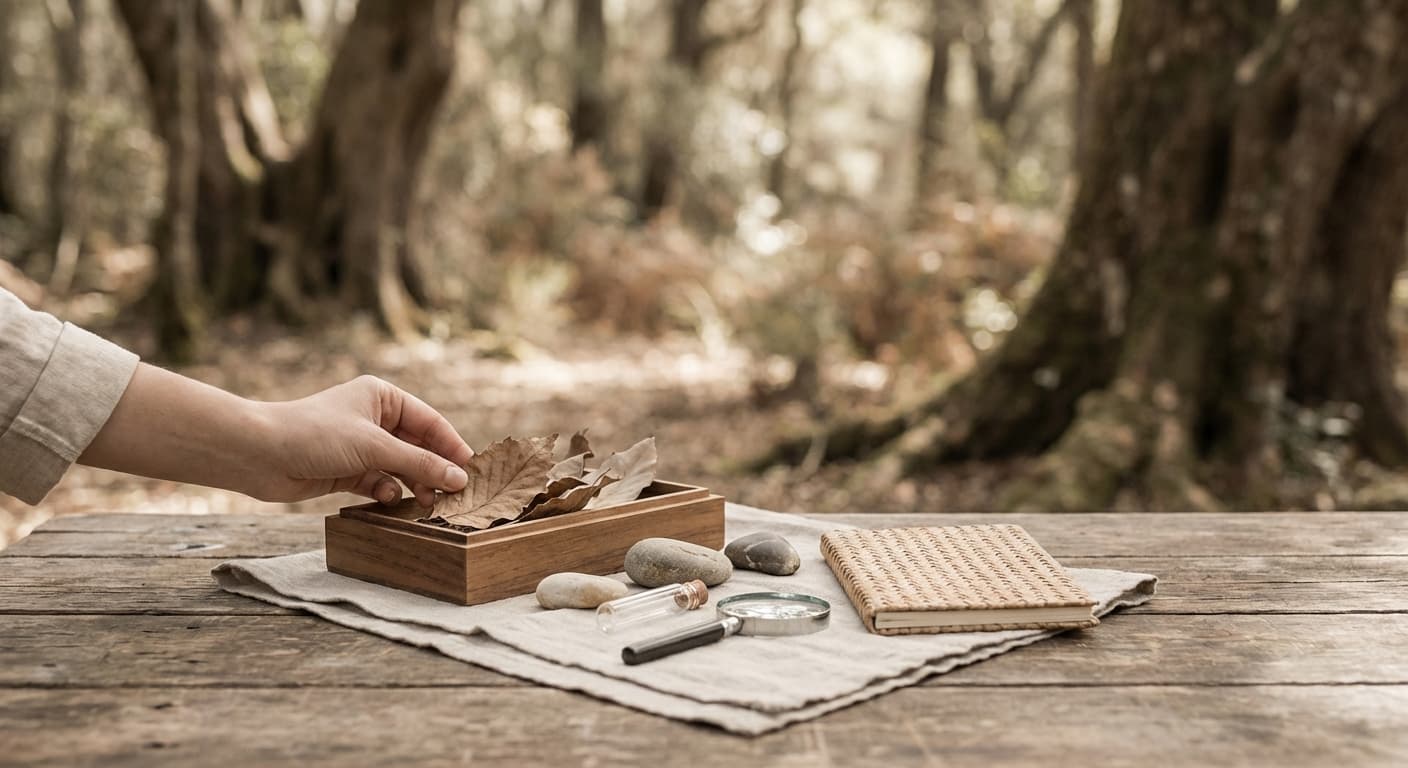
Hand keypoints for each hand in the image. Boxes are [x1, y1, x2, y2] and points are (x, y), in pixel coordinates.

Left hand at [252, 375, 472, 505]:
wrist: (259, 454)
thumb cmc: (315, 434)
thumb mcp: (374, 446)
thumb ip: (420, 464)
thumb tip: (459, 478)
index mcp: (383, 397)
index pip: (430, 422)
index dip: (452, 446)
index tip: (471, 471)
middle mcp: (374, 419)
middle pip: (418, 447)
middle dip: (434, 469)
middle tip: (454, 495)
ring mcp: (360, 446)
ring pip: (400, 467)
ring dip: (413, 484)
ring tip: (429, 504)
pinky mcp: (347, 471)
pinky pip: (379, 482)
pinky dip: (387, 492)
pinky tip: (390, 500)